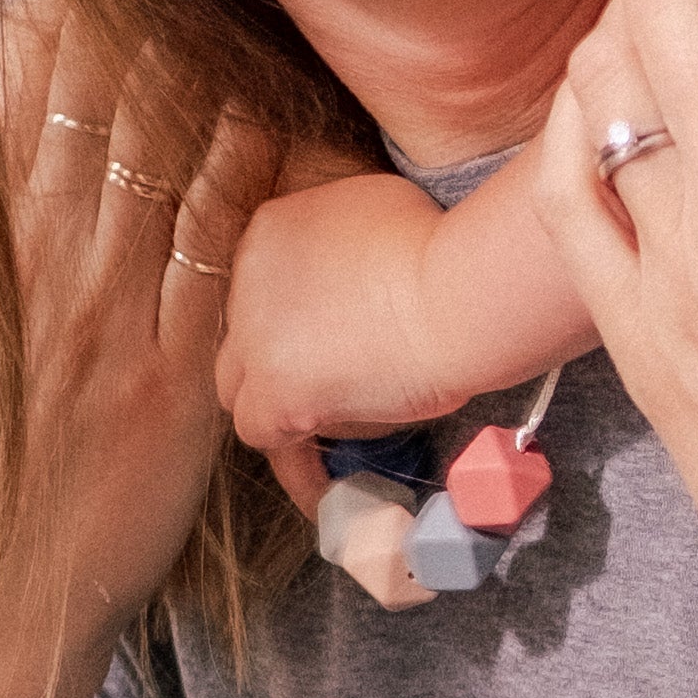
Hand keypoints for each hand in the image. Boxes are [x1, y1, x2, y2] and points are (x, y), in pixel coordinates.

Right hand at [0, 0, 279, 697]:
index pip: (1, 99)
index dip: (44, 10)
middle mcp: (28, 275)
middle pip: (94, 103)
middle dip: (133, 5)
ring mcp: (107, 324)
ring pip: (165, 156)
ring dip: (203, 61)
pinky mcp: (175, 381)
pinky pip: (223, 247)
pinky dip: (248, 166)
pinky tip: (273, 100)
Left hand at [220, 173, 459, 509]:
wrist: (456, 293)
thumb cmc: (444, 250)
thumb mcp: (379, 213)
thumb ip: (346, 244)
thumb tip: (360, 273)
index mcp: (273, 229)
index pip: (265, 284)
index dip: (298, 317)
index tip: (333, 338)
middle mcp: (249, 278)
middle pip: (246, 334)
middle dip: (281, 359)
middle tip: (331, 383)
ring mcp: (254, 337)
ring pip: (241, 384)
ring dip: (280, 405)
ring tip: (326, 436)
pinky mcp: (273, 391)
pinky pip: (262, 434)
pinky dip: (294, 458)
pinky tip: (326, 484)